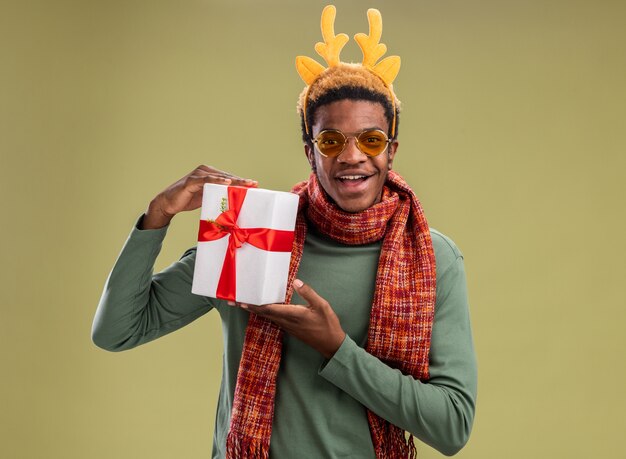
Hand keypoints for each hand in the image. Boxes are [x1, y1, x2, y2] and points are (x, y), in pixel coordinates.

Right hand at [141, 165, 256, 228]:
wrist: (169, 204)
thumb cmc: (188, 200)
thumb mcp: (207, 198)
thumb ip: (218, 195)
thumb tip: (234, 201)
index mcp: (210, 174)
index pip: (229, 178)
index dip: (241, 181)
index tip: (255, 185)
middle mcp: (205, 171)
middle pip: (227, 176)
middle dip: (241, 181)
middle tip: (254, 184)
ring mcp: (198, 174)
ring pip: (219, 177)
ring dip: (233, 180)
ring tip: (245, 184)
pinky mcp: (191, 180)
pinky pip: (206, 180)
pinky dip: (217, 180)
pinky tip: (227, 182)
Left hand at [239, 280, 345, 358]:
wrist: (331, 344)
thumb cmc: (327, 324)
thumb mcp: (322, 306)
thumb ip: (308, 293)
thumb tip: (296, 281)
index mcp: (293, 314)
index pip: (269, 309)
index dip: (254, 304)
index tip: (241, 301)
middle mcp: (286, 321)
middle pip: (263, 313)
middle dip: (248, 306)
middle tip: (234, 301)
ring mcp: (287, 326)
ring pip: (267, 316)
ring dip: (254, 309)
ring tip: (243, 302)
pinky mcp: (289, 327)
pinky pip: (273, 318)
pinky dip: (264, 312)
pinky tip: (262, 308)